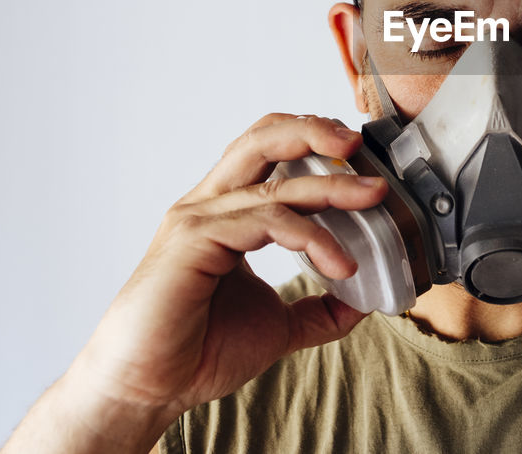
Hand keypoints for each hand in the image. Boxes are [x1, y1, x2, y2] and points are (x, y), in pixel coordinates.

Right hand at [68, 114, 387, 423]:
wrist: (148, 390)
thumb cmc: (197, 352)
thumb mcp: (279, 326)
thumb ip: (319, 310)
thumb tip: (363, 303)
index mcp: (225, 213)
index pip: (267, 151)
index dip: (311, 140)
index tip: (357, 153)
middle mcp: (209, 206)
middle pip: (262, 139)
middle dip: (315, 131)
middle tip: (360, 145)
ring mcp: (199, 221)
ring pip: (274, 183)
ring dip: (331, 188)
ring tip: (373, 199)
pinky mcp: (194, 242)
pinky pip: (264, 221)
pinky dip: (312, 236)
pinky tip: (341, 264)